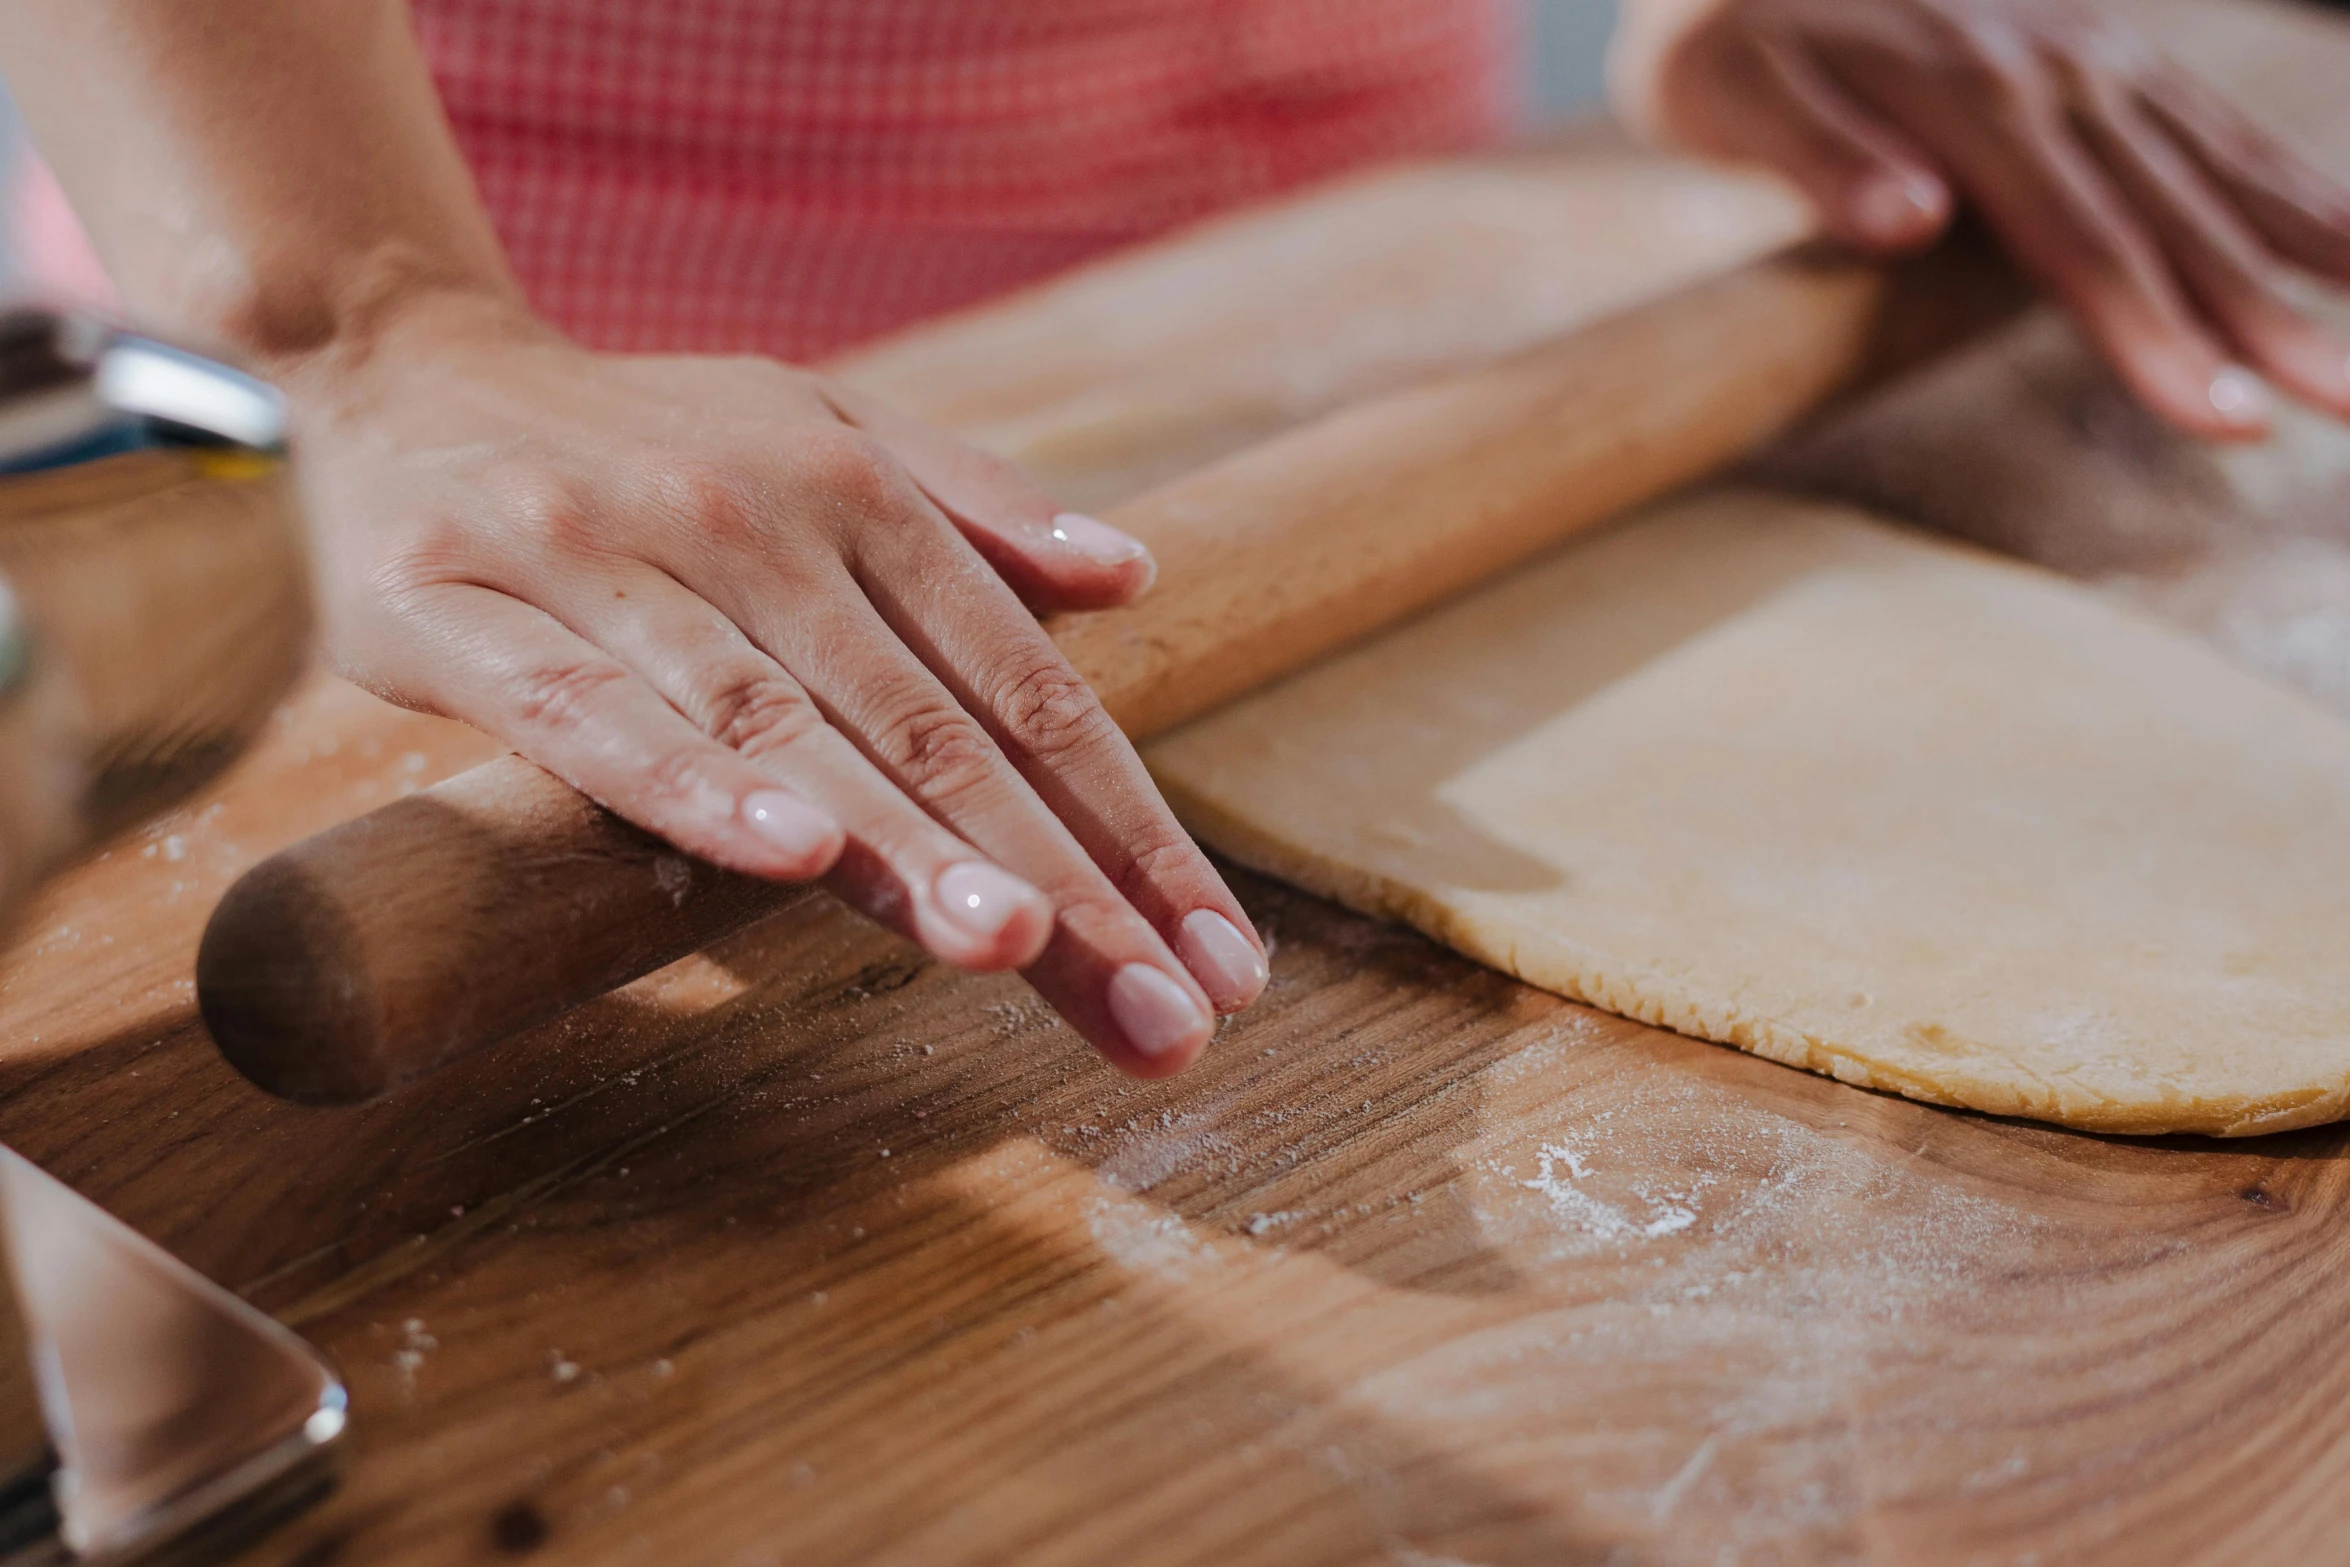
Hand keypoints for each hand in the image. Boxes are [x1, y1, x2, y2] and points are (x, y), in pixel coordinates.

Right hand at [286, 295, 1269, 1075]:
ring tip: (1016, 950)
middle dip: (1060, 883)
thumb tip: (1135, 575)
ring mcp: (604, 556)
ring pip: (782, 726)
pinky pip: (588, 712)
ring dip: (905, 845)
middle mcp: (751, 520)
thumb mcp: (821, 427)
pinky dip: (689, 783)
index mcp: (856, 490)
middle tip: (1164, 1015)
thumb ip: (975, 509)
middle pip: (932, 729)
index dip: (1132, 827)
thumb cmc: (645, 436)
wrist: (399, 366)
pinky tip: (788, 858)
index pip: (1023, 687)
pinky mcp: (458, 604)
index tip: (1221, 961)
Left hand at [1650, 0, 2349, 438]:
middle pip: (2179, 224)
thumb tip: (1912, 218)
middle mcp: (2059, 79)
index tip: (2232, 417)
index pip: (2083, 247)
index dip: (2159, 336)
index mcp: (1975, 104)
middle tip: (2347, 402)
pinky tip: (2348, 240)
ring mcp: (2092, 59)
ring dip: (2314, 250)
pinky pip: (2214, 126)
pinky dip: (2292, 183)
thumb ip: (1821, 159)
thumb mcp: (1725, 92)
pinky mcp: (2100, 54)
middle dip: (2270, 322)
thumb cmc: (1722, 26)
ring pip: (2224, 169)